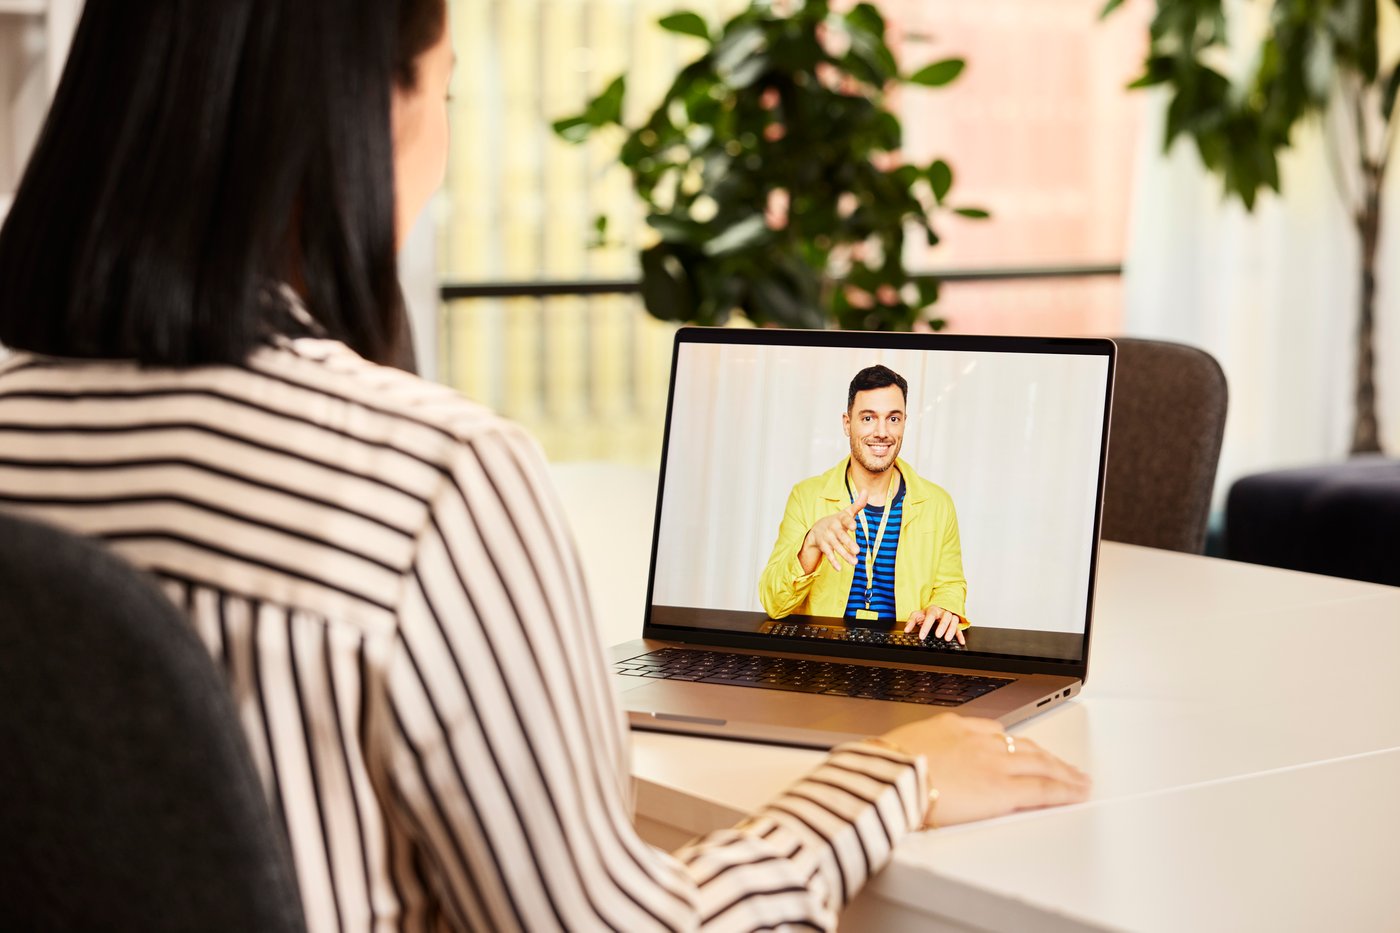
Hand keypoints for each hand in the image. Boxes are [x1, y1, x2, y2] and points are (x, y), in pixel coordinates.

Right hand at [799, 489, 867, 572]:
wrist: (816, 529)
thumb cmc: (837, 521)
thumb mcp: (846, 513)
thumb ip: (857, 504)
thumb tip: (866, 491)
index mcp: (839, 519)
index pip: (845, 520)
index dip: (849, 523)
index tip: (854, 527)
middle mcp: (832, 528)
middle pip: (841, 536)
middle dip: (849, 543)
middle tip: (858, 551)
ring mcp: (827, 538)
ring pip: (836, 547)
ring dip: (845, 555)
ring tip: (855, 562)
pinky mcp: (824, 547)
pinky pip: (829, 555)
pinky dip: (834, 562)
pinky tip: (839, 568)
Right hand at [880, 714, 1090, 827]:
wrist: (889, 779)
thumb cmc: (885, 768)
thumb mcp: (901, 747)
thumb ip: (921, 752)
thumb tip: (915, 763)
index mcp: (953, 727)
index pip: (994, 733)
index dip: (1013, 744)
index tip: (1022, 750)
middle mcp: (979, 741)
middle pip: (1023, 746)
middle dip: (1046, 757)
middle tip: (1062, 765)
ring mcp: (994, 763)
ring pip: (1041, 764)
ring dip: (1062, 771)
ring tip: (1076, 779)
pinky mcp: (1004, 790)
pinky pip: (1043, 789)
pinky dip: (1065, 790)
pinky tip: (1077, 792)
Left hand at [905, 605, 964, 643]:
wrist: (935, 611)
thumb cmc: (926, 614)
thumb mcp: (917, 616)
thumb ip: (911, 622)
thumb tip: (906, 630)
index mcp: (933, 610)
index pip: (930, 616)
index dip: (926, 626)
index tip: (922, 636)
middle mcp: (943, 613)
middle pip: (945, 617)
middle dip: (942, 626)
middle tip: (937, 635)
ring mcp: (950, 618)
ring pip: (954, 621)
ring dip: (951, 630)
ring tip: (947, 639)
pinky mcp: (955, 624)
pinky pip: (959, 629)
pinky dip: (960, 636)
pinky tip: (960, 642)